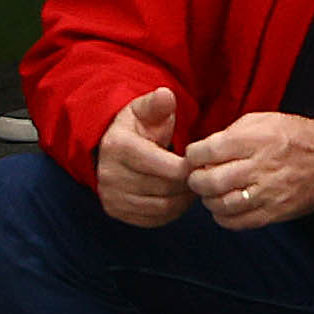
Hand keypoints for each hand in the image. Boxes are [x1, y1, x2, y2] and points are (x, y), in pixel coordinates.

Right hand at [94, 88, 193, 227]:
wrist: (113, 147)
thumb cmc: (138, 126)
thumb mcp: (146, 109)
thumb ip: (158, 103)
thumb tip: (165, 95)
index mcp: (118, 146)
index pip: (162, 165)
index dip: (187, 166)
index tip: (200, 160)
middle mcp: (109, 174)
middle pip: (163, 187)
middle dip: (188, 183)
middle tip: (204, 175)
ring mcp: (110, 195)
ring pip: (159, 206)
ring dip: (183, 199)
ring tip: (194, 185)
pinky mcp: (115, 211)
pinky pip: (151, 219)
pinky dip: (172, 211)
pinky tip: (180, 197)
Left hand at [179, 110, 313, 231]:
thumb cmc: (297, 138)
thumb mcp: (266, 121)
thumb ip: (233, 132)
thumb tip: (204, 150)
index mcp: (256, 140)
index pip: (206, 151)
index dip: (194, 155)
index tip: (197, 156)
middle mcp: (261, 167)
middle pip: (209, 181)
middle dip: (196, 180)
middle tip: (200, 177)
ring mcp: (268, 193)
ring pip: (219, 205)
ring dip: (209, 199)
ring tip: (214, 192)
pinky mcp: (274, 212)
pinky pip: (235, 222)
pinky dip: (223, 217)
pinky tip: (226, 206)